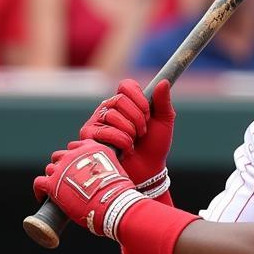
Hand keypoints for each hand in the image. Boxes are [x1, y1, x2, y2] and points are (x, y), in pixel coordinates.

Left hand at [33, 139, 144, 238]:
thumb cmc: (120, 193)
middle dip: (62, 166)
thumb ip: (107, 169)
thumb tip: (107, 180)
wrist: (114, 204)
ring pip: (50, 169)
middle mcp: (74, 154)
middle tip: (66, 179)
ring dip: (53, 178)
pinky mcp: (52, 183)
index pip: (75, 146)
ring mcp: (62, 168)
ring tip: (57, 190)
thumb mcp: (117, 171)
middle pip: (60, 156)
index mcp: (92, 148)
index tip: (76, 166)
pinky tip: (43, 197)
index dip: (74, 157)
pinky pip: (39, 182)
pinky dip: (40, 190)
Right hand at [79, 78, 174, 192]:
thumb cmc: (154, 147)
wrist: (148, 171)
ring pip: (112, 115)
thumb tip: (163, 82)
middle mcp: (108, 108)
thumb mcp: (164, 122)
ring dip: (130, 132)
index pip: (126, 86)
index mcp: (125, 102)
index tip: (149, 113)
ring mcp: (96, 121)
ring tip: (133, 142)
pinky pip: (105, 131)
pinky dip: (121, 141)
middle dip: (137, 118)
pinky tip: (125, 149)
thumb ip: (163, 102)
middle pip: (119, 99)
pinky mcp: (88, 136)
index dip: (139, 98)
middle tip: (142, 132)